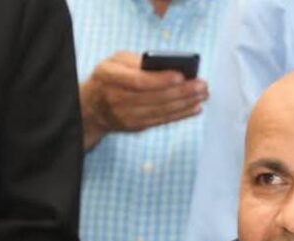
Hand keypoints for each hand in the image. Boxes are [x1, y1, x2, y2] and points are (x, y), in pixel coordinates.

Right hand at [80, 51, 207, 149]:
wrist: (91, 106)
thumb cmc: (110, 77)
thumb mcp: (116, 61)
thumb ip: (138, 62)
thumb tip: (169, 67)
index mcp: (109, 76)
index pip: (139, 81)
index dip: (161, 80)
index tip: (182, 76)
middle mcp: (116, 98)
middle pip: (155, 98)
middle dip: (182, 92)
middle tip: (202, 86)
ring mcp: (126, 116)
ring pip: (161, 111)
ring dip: (186, 103)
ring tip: (203, 95)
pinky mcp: (136, 126)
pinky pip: (162, 121)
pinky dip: (180, 114)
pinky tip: (194, 108)